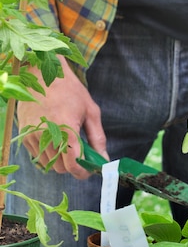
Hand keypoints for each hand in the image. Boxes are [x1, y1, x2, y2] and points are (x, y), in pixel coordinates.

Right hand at [17, 56, 107, 178]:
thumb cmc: (70, 90)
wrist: (43, 74)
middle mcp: (46, 134)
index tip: (90, 170)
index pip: (73, 164)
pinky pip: (38, 156)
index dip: (83, 172)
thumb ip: (98, 138)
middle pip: (61, 168)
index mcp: (66, 128)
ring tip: (67, 141)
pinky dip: (48, 153)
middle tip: (81, 152)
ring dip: (60, 159)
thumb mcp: (91, 111)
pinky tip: (55, 138)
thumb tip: (103, 160)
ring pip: (49, 164)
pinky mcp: (24, 134)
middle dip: (73, 165)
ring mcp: (33, 135)